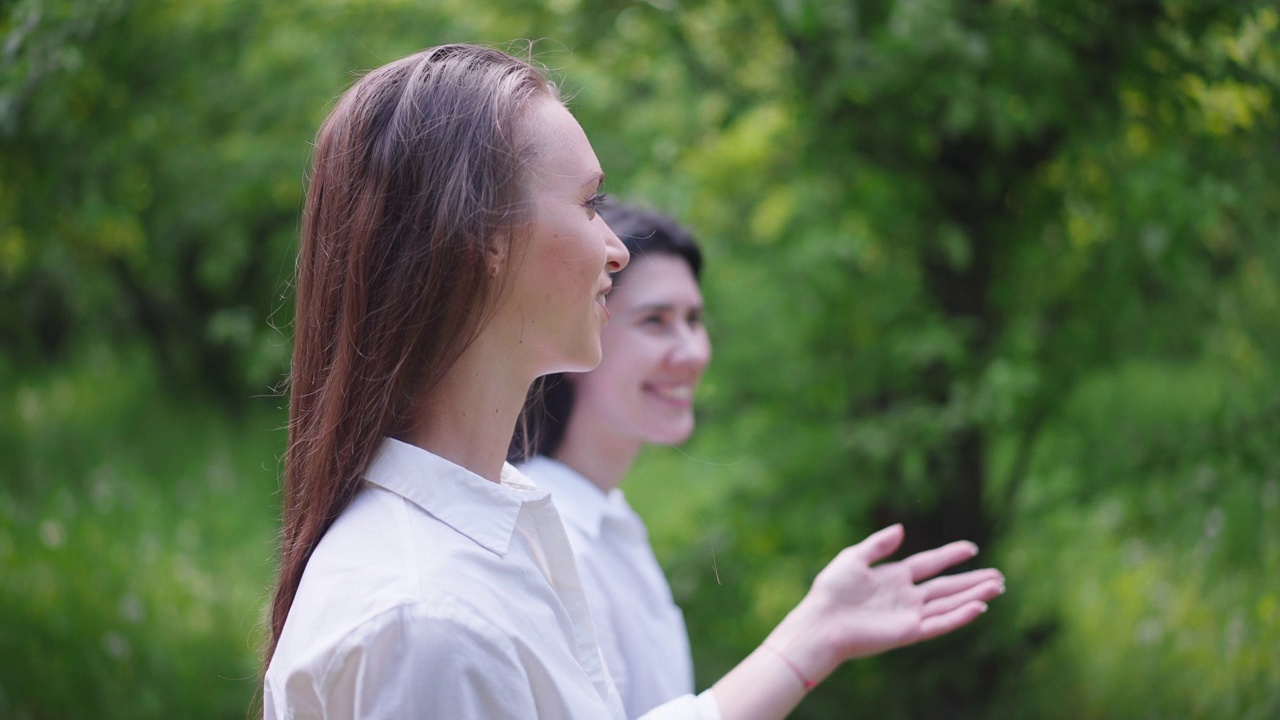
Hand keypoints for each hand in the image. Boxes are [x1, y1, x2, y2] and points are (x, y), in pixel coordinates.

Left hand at [772, 524, 1003, 679]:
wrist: (822, 621)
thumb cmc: (831, 590)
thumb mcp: (854, 558)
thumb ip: (878, 544)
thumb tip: (902, 529)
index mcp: (893, 577)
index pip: (929, 564)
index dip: (950, 556)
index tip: (971, 548)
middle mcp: (905, 596)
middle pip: (946, 587)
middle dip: (972, 581)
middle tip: (999, 576)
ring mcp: (909, 615)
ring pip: (949, 604)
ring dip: (973, 596)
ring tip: (997, 587)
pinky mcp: (908, 632)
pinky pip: (939, 624)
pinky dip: (959, 616)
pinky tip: (978, 607)